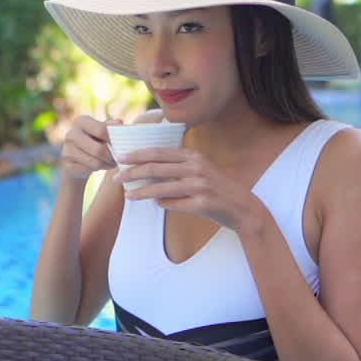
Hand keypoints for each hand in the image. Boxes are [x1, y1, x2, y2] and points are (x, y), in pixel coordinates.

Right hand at [59, 115, 120, 180]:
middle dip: (112, 156)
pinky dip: (98, 170)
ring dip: (106, 164)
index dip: (114, 139)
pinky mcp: (67, 165)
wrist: (78, 158)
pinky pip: (89, 171)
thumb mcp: (104, 132)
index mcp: (81, 121)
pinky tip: (100, 166)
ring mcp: (67, 150)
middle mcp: (71, 134)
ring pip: (95, 163)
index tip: (121, 145)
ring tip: (111, 162)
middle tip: (118, 158)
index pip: (101, 130)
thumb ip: (112, 127)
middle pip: (99, 150)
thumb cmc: (96, 141)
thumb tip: (119, 122)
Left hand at [115, 146, 261, 230]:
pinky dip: (164, 204)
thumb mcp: (200, 169)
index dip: (138, 155)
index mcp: (193, 156)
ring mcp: (200, 186)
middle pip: (157, 168)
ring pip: (163, 188)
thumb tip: (149, 168)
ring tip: (128, 196)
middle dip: (133, 173)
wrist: (243, 207)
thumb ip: (178, 166)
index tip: (121, 158)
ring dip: (142, 192)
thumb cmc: (217, 187)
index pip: (160, 153)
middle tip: (116, 178)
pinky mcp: (203, 204)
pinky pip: (176, 204)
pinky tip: (157, 204)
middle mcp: (196, 168)